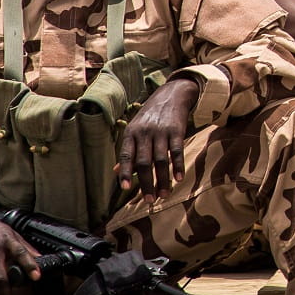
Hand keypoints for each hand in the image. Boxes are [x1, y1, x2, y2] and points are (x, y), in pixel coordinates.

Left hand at [117, 77, 199, 203]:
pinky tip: (179, 178)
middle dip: (146, 183)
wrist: (171, 95)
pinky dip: (178, 166)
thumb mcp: (135, 129)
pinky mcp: (176, 130)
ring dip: (163, 180)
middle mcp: (144, 132)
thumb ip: (128, 151)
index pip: (125, 155)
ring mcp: (161, 131)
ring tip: (164, 195)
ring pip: (161, 160)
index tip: (126, 188)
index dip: (125, 172)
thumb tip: (115, 171)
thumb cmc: (150, 116)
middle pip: (144, 162)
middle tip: (149, 200)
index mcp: (131, 133)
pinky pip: (177, 151)